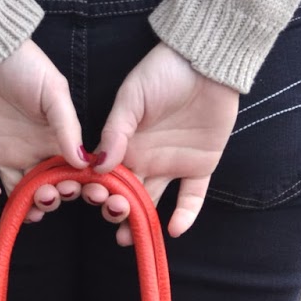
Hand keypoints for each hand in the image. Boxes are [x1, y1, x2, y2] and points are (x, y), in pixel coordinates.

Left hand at [0, 38, 88, 222]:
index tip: (72, 190)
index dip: (70, 184)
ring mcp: (0, 155)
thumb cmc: (22, 66)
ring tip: (28, 208)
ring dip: (22, 206)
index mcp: (51, 138)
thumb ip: (68, 127)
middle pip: (41, 187)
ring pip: (13, 193)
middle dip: (47, 200)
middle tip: (48, 199)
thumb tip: (84, 162)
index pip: (64, 171)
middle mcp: (28, 151)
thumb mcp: (53, 91)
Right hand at [83, 42, 240, 246]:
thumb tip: (98, 165)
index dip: (101, 191)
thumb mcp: (131, 97)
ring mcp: (173, 164)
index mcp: (126, 143)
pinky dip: (184, 215)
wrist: (206, 62)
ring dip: (144, 222)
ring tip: (133, 238)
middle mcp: (147, 159)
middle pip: (129, 194)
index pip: (110, 175)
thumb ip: (115, 131)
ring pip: (155, 201)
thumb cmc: (163, 72)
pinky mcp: (201, 166)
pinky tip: (174, 229)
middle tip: (114, 219)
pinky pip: (192, 197)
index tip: (94, 202)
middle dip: (119, 211)